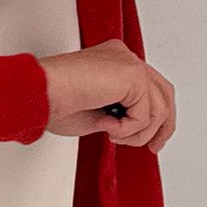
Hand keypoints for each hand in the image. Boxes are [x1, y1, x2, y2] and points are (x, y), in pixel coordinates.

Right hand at [38, 43, 175, 148]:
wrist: (41, 94)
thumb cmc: (54, 102)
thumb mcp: (95, 114)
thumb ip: (117, 116)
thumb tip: (129, 129)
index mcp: (114, 62)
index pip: (150, 87)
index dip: (155, 116)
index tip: (150, 141)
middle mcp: (124, 58)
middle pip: (164, 93)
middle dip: (162, 126)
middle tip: (153, 148)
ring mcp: (130, 63)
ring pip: (159, 108)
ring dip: (138, 133)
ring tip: (113, 135)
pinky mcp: (132, 74)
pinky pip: (147, 113)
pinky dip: (129, 129)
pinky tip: (108, 127)